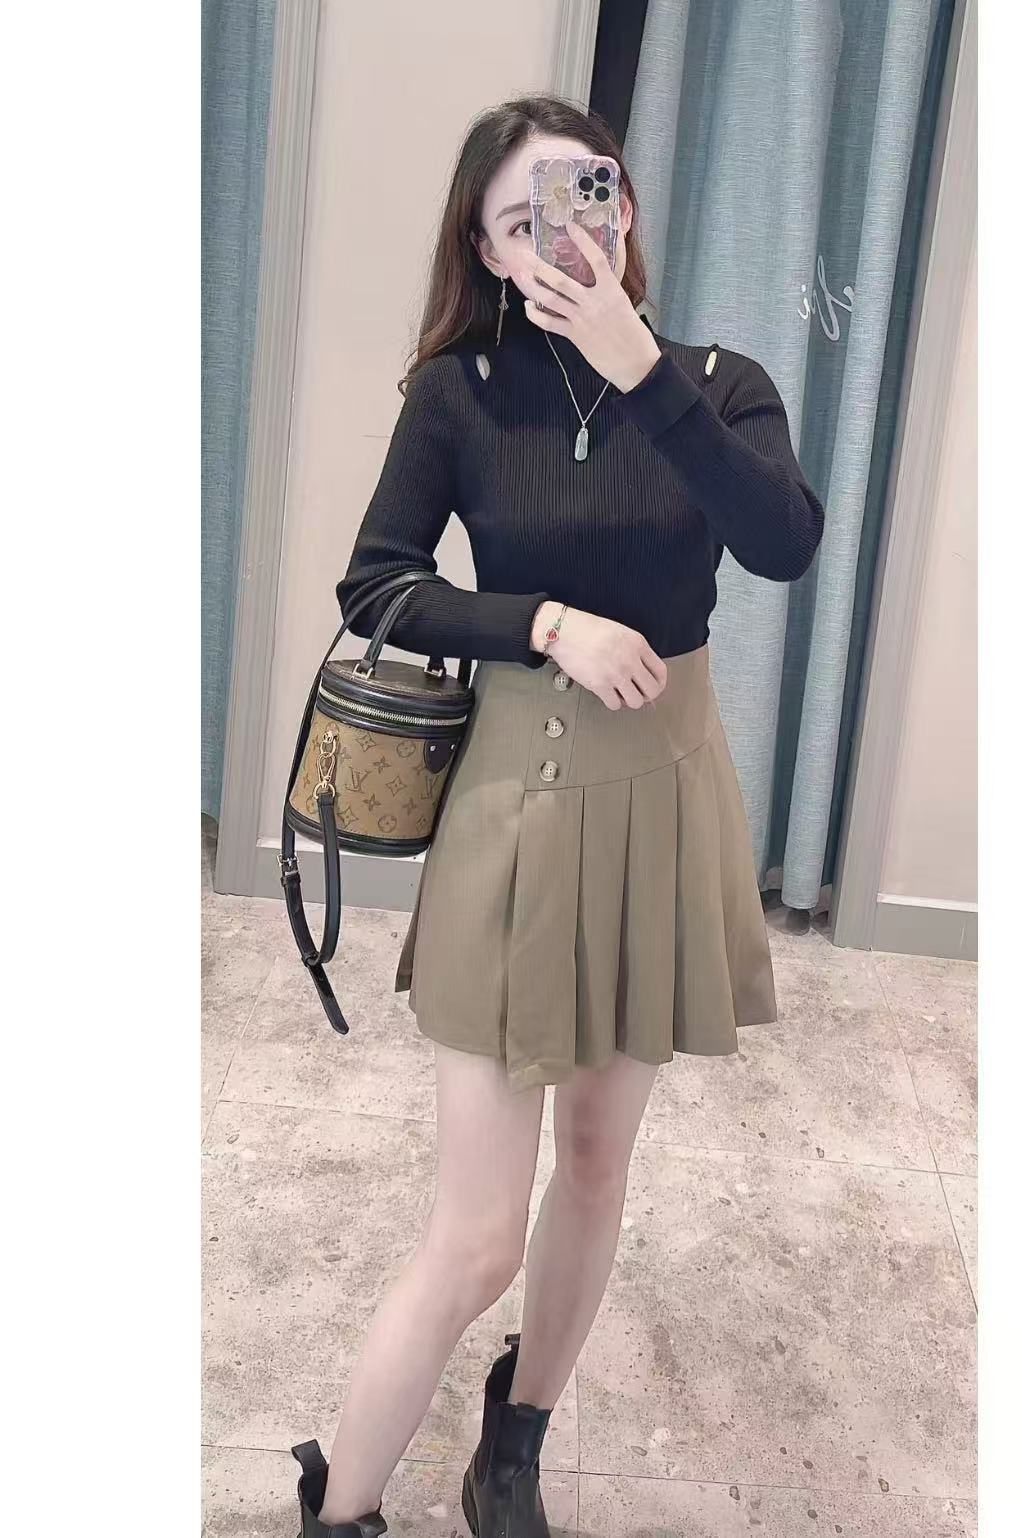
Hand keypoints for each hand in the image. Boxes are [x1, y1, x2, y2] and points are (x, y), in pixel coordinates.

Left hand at [513, 222, 661, 392]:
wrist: (636, 363)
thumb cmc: (635, 336)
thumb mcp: (626, 305)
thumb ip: (610, 290)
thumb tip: (602, 277)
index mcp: (612, 290)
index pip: (596, 259)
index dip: (583, 241)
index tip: (570, 226)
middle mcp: (594, 301)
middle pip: (561, 280)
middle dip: (540, 266)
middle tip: (525, 254)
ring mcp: (582, 318)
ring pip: (551, 299)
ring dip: (534, 287)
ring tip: (522, 276)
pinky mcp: (575, 335)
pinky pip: (550, 323)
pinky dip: (536, 315)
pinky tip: (528, 307)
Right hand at [531, 602, 667, 710]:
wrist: (565, 631)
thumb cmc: (587, 629)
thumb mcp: (621, 632)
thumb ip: (634, 650)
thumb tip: (642, 671)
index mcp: (638, 644)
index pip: (661, 672)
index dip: (659, 683)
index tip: (653, 687)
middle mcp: (630, 660)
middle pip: (652, 691)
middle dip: (646, 695)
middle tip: (638, 693)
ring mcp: (615, 674)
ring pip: (636, 702)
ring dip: (629, 700)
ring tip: (621, 694)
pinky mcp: (599, 685)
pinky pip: (615, 705)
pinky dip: (613, 702)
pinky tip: (608, 694)